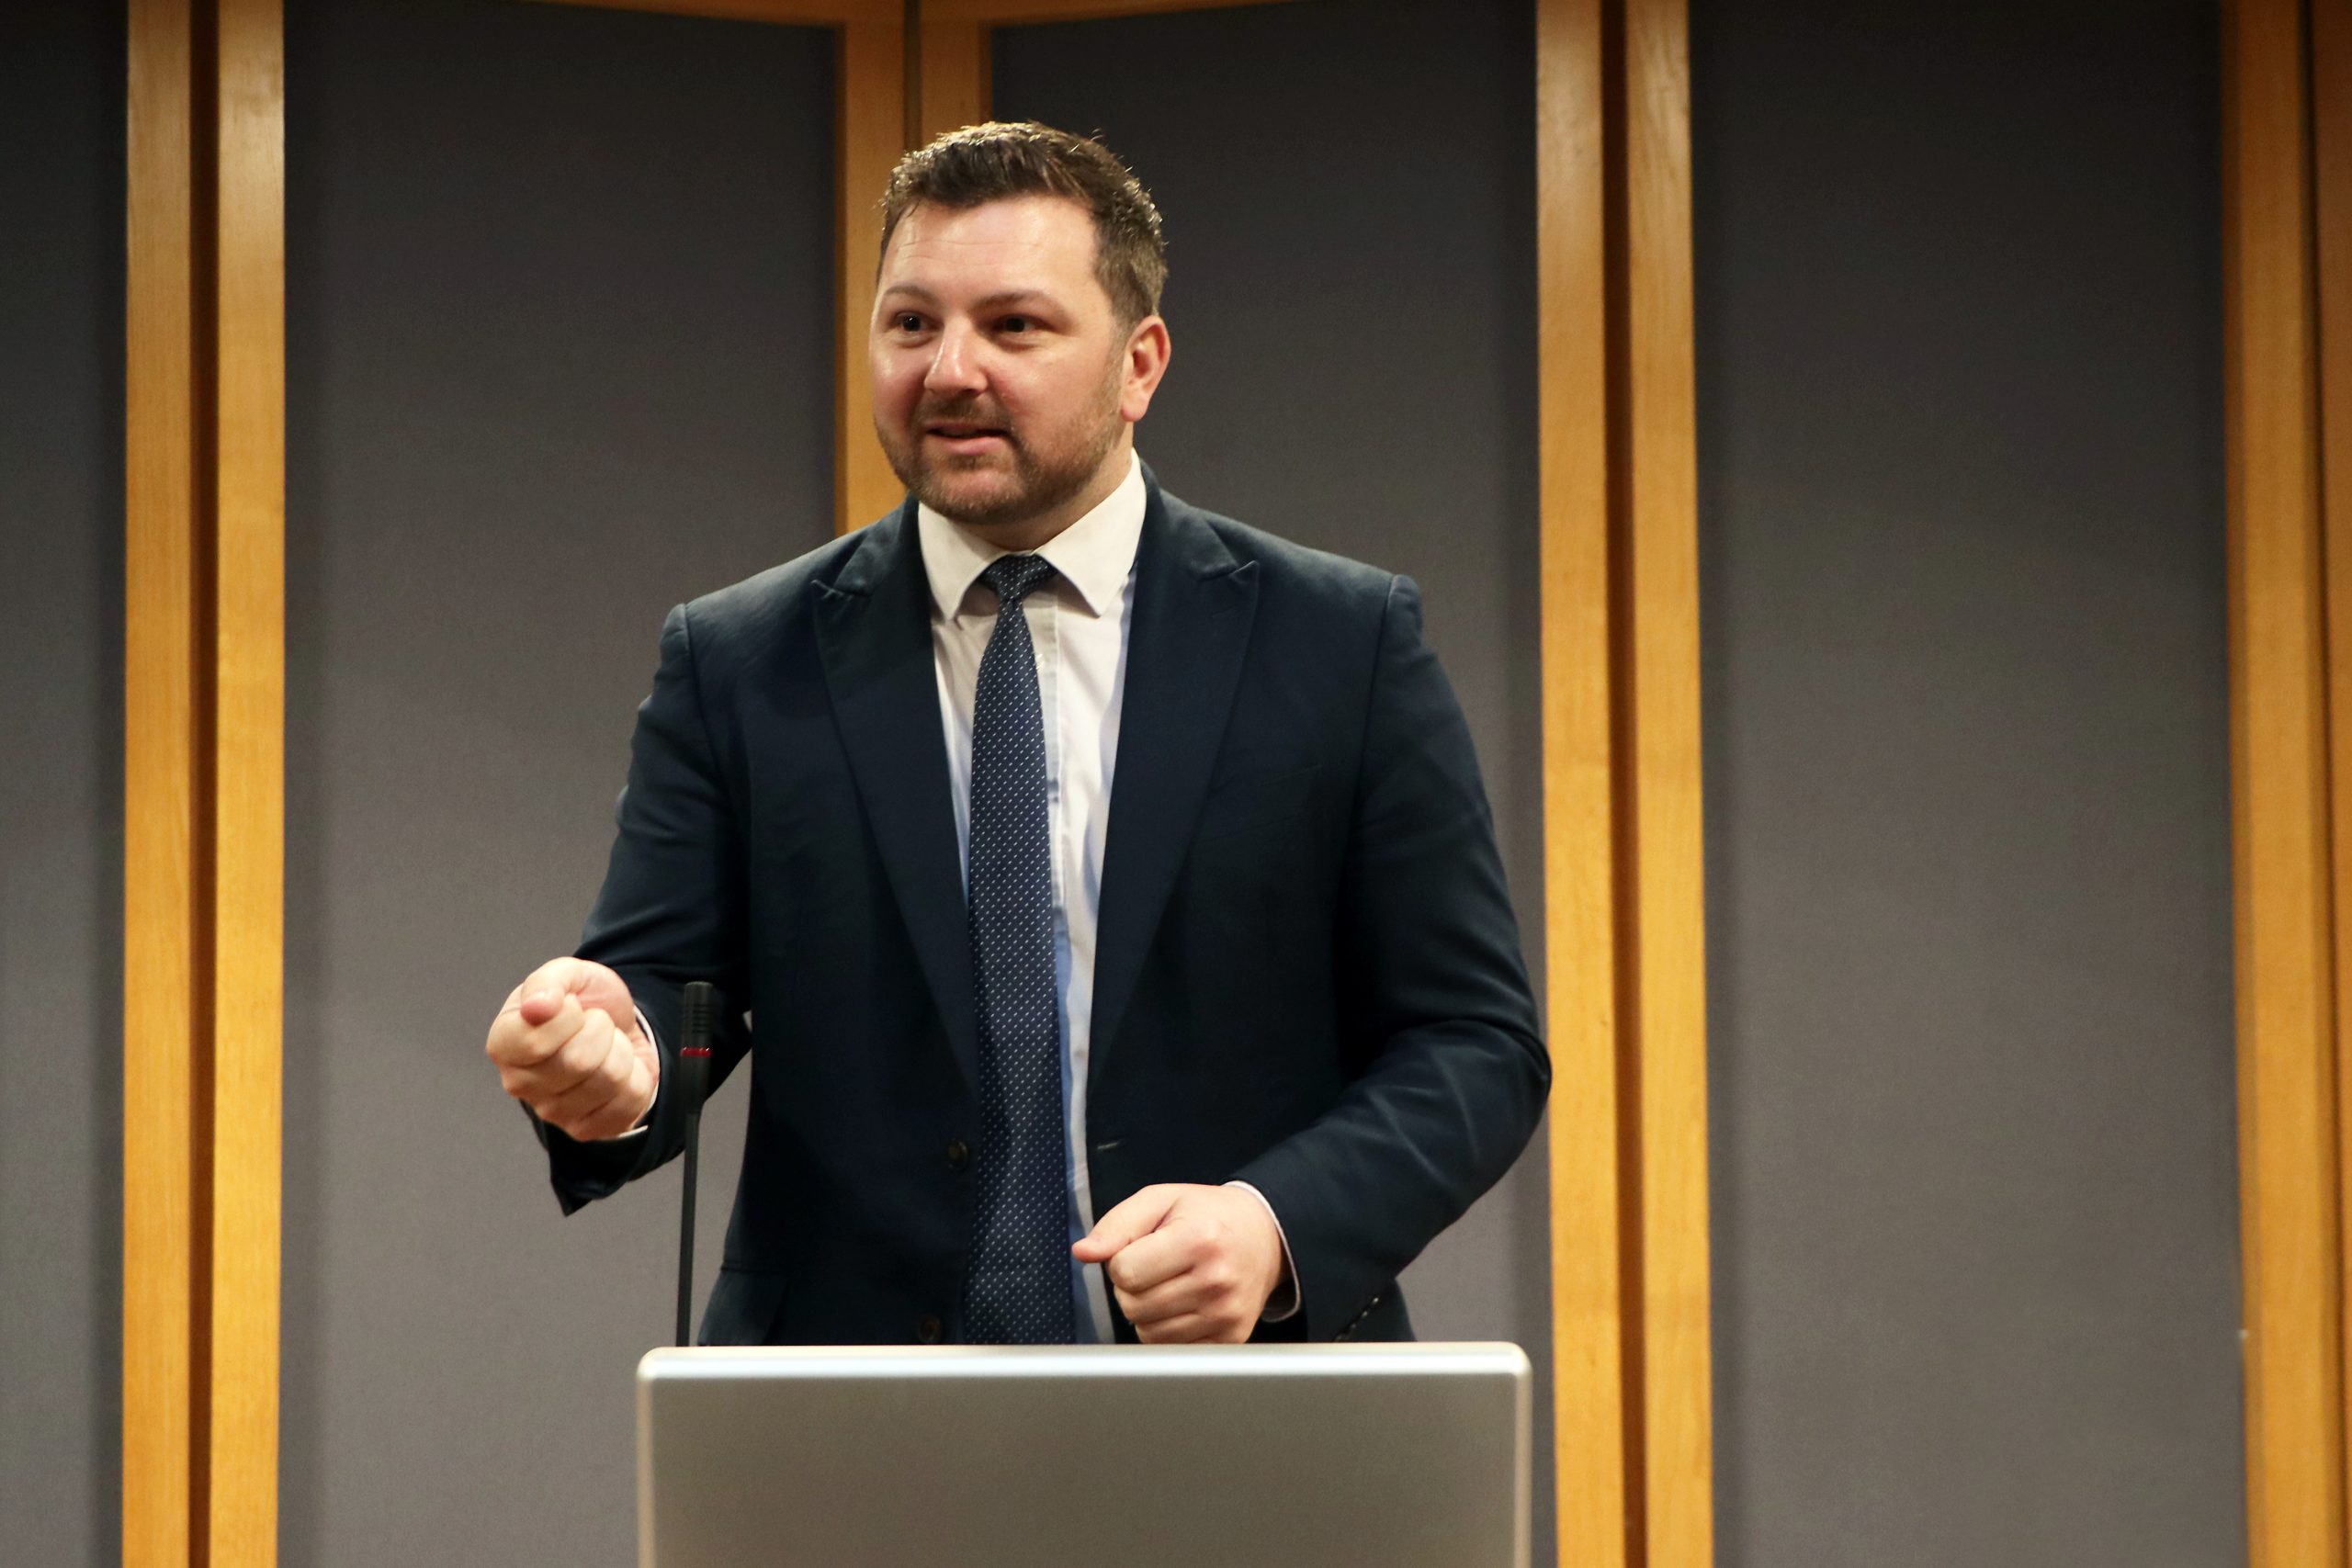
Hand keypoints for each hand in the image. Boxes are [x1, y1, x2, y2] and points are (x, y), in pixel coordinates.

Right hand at [484, 957, 657, 1140]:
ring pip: (609, 1080)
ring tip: (606, 1043)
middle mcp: (519, 1084)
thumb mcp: (566, 974)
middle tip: (595, 1023)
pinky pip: (628, 1103)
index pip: (535, 1043)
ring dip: (621, 1050)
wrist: (615, 1025)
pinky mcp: (585, 1129)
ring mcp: (551, 1112)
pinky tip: (619, 1068)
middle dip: (601, 1029)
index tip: (571, 1006)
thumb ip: (547, 982)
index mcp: (504, 1044)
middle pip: (578, 1062)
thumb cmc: (583, 1001)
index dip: (569, 1016)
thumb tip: (536, 1007)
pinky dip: (636, 1076)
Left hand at [1071, 1183, 1284, 1343]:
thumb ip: (1117, 1224)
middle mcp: (1216, 1280)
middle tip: (1156, 1267)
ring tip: (1171, 1284)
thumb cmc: (1207, 1216)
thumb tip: (1083, 1252)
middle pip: (1132, 1306)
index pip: (1124, 1271)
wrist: (1264, 1237)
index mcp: (1198, 1239)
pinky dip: (1167, 1330)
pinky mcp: (1231, 1339)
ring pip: (1147, 1333)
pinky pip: (1171, 1349)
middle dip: (1132, 1287)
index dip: (1121, 1260)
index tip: (1141, 1249)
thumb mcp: (1161, 1200)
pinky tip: (1184, 1305)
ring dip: (1147, 1312)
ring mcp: (1226, 1314)